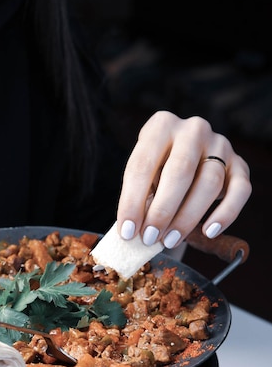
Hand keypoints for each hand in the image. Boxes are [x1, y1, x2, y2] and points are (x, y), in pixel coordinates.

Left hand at [116, 111, 251, 247]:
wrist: (191, 160)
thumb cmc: (158, 172)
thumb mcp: (144, 175)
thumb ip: (140, 198)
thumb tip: (132, 232)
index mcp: (161, 126)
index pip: (142, 164)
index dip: (132, 201)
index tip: (126, 231)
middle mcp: (193, 129)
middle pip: (180, 171)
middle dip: (162, 210)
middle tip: (149, 237)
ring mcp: (220, 145)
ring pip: (210, 182)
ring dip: (188, 217)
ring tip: (170, 240)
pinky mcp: (240, 164)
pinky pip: (240, 190)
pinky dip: (226, 213)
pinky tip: (209, 232)